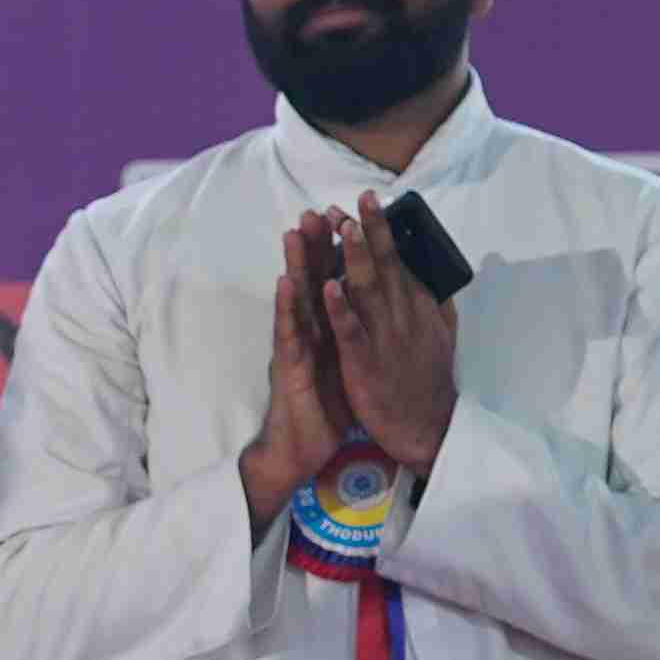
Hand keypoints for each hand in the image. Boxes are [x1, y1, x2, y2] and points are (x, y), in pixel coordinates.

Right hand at [238, 216, 352, 527]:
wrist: (302, 449)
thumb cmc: (326, 408)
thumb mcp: (349, 364)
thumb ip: (355, 335)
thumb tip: (373, 312)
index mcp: (329, 330)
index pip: (333, 283)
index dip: (339, 252)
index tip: (346, 217)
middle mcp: (310, 333)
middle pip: (313, 282)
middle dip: (314, 245)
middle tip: (314, 210)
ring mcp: (297, 348)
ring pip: (296, 300)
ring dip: (295, 265)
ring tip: (295, 231)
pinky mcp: (289, 368)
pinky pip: (289, 334)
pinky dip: (287, 308)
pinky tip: (285, 284)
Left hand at [318, 195, 458, 468]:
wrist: (426, 425)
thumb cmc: (427, 377)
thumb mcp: (440, 333)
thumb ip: (434, 300)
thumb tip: (433, 271)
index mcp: (416, 305)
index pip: (398, 258)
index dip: (380, 229)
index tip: (366, 200)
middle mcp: (401, 315)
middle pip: (383, 265)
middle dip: (367, 230)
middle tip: (354, 199)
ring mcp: (383, 338)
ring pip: (366, 291)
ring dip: (353, 258)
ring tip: (340, 227)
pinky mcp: (364, 363)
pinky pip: (350, 332)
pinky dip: (340, 308)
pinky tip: (327, 286)